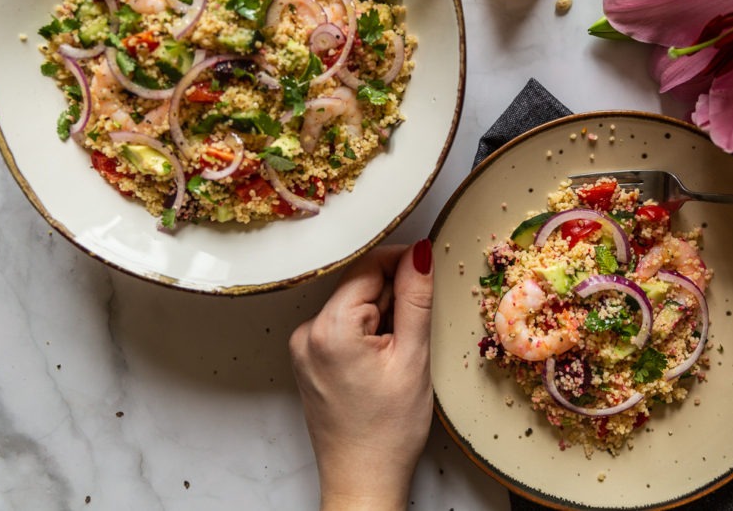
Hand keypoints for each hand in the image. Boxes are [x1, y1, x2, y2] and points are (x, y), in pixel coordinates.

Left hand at [289, 241, 433, 510]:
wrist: (363, 478)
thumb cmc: (387, 431)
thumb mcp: (412, 356)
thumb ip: (415, 297)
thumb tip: (419, 254)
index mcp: (329, 328)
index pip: (367, 265)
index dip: (401, 261)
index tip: (427, 267)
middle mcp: (307, 332)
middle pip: (358, 284)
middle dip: (393, 295)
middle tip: (414, 331)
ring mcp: (304, 346)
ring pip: (353, 304)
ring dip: (382, 314)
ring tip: (397, 353)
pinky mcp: (310, 358)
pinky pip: (343, 326)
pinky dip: (368, 331)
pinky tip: (382, 361)